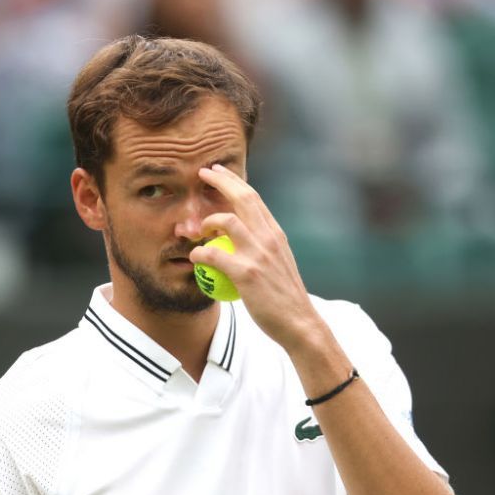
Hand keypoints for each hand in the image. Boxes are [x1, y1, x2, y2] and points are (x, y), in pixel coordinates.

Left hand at [189, 164, 325, 351]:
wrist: (300, 322)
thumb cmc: (285, 298)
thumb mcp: (279, 264)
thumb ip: (263, 248)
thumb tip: (242, 240)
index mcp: (276, 234)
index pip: (254, 198)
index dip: (234, 182)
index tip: (219, 172)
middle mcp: (269, 237)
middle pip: (242, 197)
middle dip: (221, 180)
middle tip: (202, 173)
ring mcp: (259, 254)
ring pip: (227, 220)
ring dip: (207, 219)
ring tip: (198, 229)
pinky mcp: (247, 272)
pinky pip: (214, 255)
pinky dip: (200, 253)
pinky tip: (194, 257)